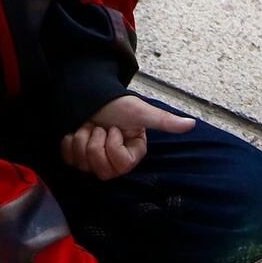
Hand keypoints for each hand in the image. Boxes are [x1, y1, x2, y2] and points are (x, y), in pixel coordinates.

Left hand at [61, 96, 195, 179]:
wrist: (90, 91)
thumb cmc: (116, 103)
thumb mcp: (141, 112)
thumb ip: (164, 121)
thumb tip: (192, 124)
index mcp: (132, 154)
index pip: (122, 165)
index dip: (113, 146)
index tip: (114, 128)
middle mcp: (114, 162)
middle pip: (101, 170)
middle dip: (96, 143)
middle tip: (100, 127)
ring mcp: (94, 160)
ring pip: (83, 164)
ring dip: (82, 138)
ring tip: (89, 125)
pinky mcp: (76, 156)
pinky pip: (69, 159)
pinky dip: (69, 141)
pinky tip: (75, 129)